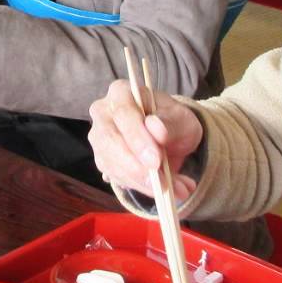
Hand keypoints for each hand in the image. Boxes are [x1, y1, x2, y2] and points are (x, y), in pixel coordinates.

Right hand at [88, 79, 203, 201]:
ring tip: (174, 189)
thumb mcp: (182, 119)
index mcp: (121, 92)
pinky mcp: (102, 159)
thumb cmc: (173, 122)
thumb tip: (155, 128)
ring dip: (141, 181)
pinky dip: (140, 188)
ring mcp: (99, 137)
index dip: (137, 137)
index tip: (156, 160)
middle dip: (135, 165)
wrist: (169, 139)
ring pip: (110, 162)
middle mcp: (103, 112)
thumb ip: (170, 123)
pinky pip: (115, 177)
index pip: (122, 112)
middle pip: (109, 140)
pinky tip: (161, 190)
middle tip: (161, 183)